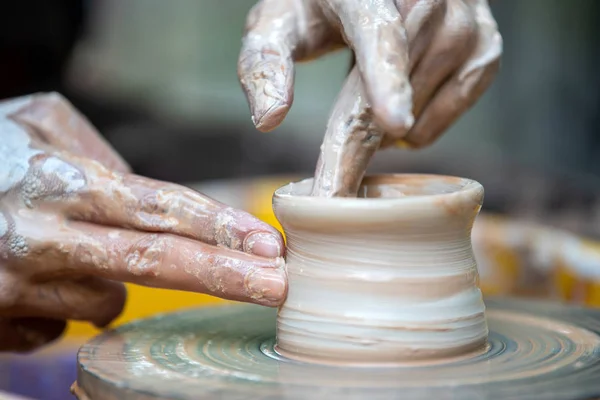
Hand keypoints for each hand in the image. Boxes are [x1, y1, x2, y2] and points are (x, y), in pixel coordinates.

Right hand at [0, 93, 285, 351]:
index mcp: (59, 183)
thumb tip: (148, 199)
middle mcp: (41, 238)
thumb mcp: (36, 123)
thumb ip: (101, 155)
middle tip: (278, 289)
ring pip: (108, 301)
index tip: (267, 245)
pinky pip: (61, 324)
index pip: (158, 206)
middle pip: (156, 263)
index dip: (217, 227)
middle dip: (224, 278)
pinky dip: (64, 300)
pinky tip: (30, 275)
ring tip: (68, 248)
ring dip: (107, 278)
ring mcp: (17, 289)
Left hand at [238, 0, 501, 148]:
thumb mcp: (275, 26)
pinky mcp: (485, 43)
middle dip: (367, 131)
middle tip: (334, 175)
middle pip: (404, 80)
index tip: (393, 125)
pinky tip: (400, 108)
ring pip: (431, 96)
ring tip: (367, 112)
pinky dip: (423, 121)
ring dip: (393, 123)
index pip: (382, 32)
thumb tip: (270, 120)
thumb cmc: (315, 9)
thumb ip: (264, 65)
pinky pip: (457, 103)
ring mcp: (466, 17)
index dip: (388, 80)